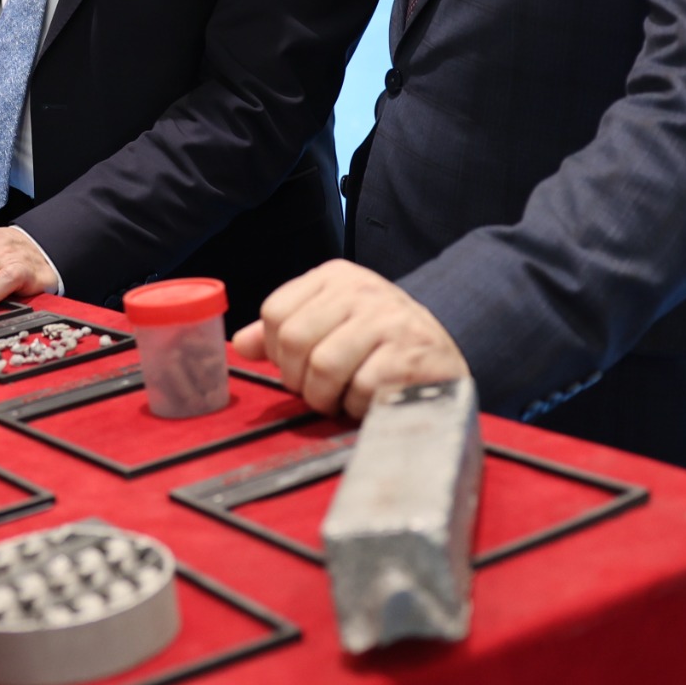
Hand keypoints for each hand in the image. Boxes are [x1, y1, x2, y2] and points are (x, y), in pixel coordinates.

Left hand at [229, 259, 467, 418]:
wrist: (444, 356)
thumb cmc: (380, 342)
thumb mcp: (332, 323)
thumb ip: (285, 332)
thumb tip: (241, 343)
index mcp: (337, 277)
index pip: (276, 312)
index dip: (278, 351)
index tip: (298, 366)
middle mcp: (362, 290)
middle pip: (294, 340)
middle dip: (299, 379)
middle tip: (318, 390)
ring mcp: (388, 320)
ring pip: (323, 367)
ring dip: (326, 397)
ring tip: (342, 398)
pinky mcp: (408, 355)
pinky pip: (359, 389)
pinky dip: (358, 406)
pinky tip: (370, 400)